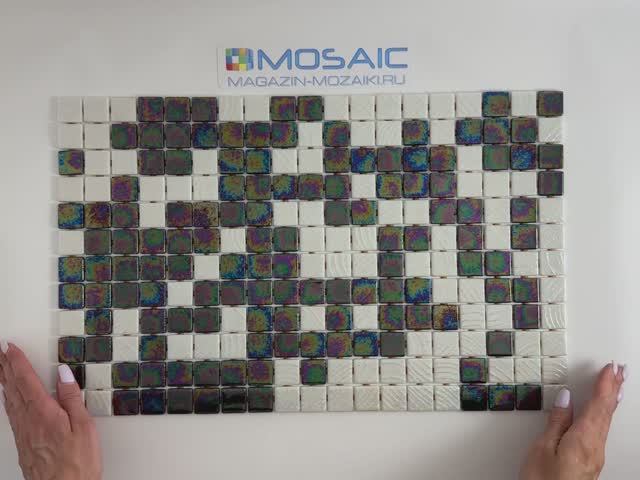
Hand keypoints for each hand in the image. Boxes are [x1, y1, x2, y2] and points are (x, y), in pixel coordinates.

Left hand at [0, 341, 101, 479]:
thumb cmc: (78, 464)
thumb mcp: (84, 426)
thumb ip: (72, 398)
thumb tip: (63, 374)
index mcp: (43, 413)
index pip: (26, 380)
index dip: (17, 362)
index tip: (10, 347)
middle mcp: (28, 421)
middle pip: (13, 388)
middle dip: (6, 368)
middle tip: (1, 352)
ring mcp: (23, 433)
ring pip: (9, 400)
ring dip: (5, 381)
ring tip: (2, 368)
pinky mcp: (23, 444)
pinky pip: (11, 414)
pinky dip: (8, 399)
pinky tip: (9, 398)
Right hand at [520, 362, 626, 479]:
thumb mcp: (542, 447)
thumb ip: (556, 422)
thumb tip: (565, 399)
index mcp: (584, 437)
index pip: (598, 404)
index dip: (604, 384)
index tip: (609, 368)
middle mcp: (595, 446)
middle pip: (607, 412)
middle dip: (613, 389)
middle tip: (620, 371)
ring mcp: (595, 456)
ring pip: (606, 421)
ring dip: (611, 401)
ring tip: (616, 387)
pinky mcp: (590, 463)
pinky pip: (601, 431)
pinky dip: (604, 415)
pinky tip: (601, 414)